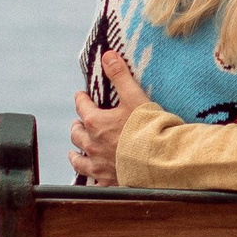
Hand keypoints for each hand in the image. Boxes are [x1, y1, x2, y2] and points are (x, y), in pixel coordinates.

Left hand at [70, 49, 148, 183]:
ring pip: (78, 160)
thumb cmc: (149, 129)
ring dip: (76, 153)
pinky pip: (92, 181)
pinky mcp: (108, 182)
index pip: (82, 106)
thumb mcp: (135, 97)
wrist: (161, 162)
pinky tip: (92, 176)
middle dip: (77, 127)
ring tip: (75, 152)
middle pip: (76, 134)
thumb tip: (107, 54)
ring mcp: (99, 166)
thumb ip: (120, 75)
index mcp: (96, 123)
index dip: (82, 99)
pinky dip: (90, 177)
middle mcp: (92, 145)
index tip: (82, 96)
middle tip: (79, 123)